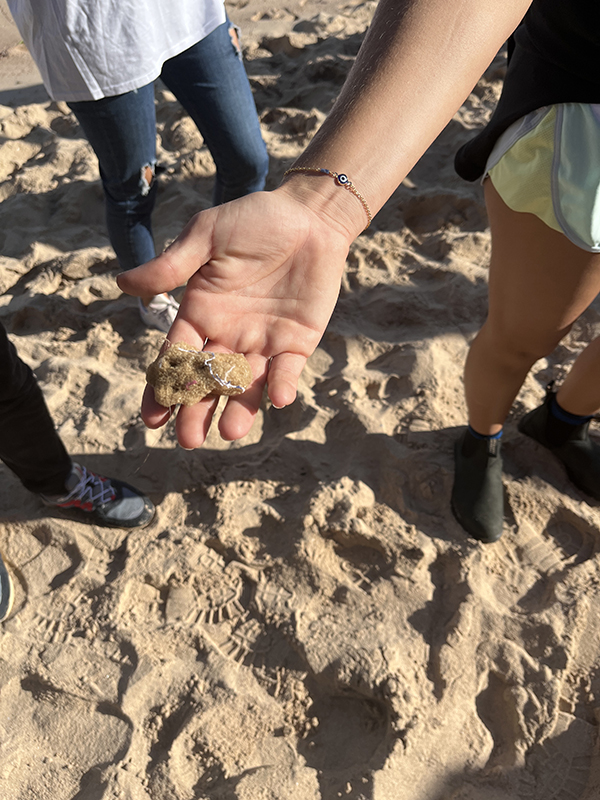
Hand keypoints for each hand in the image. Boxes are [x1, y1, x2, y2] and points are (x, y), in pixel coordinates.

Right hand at [117, 187, 352, 447]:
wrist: (309, 216)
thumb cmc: (254, 221)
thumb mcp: (207, 236)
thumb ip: (171, 265)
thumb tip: (122, 284)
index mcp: (201, 313)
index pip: (177, 358)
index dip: (165, 388)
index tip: (152, 418)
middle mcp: (228, 334)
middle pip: (209, 382)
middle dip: (198, 410)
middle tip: (189, 439)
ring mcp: (263, 342)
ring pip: (246, 385)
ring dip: (239, 409)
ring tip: (230, 432)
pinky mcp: (296, 343)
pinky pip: (287, 370)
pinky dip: (282, 385)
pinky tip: (277, 398)